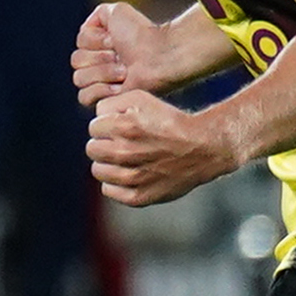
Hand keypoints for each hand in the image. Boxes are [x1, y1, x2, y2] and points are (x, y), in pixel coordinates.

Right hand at [72, 1, 167, 109]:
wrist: (159, 56)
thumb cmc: (141, 34)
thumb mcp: (117, 11)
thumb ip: (97, 15)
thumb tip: (86, 29)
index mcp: (98, 44)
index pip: (79, 43)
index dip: (95, 41)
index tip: (115, 40)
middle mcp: (97, 62)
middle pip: (76, 61)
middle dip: (99, 57)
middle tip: (121, 57)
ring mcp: (100, 82)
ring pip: (79, 78)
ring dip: (103, 73)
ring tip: (124, 72)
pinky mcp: (105, 100)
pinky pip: (84, 97)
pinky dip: (99, 90)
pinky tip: (119, 87)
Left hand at [87, 88, 240, 207]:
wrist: (203, 148)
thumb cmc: (171, 122)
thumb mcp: (142, 98)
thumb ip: (111, 103)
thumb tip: (95, 118)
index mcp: (124, 127)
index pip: (94, 127)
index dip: (107, 124)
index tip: (121, 126)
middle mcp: (126, 153)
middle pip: (92, 149)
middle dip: (104, 143)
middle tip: (123, 143)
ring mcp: (131, 178)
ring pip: (98, 170)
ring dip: (108, 163)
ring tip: (127, 158)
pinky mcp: (138, 197)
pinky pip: (108, 190)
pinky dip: (115, 183)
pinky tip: (130, 173)